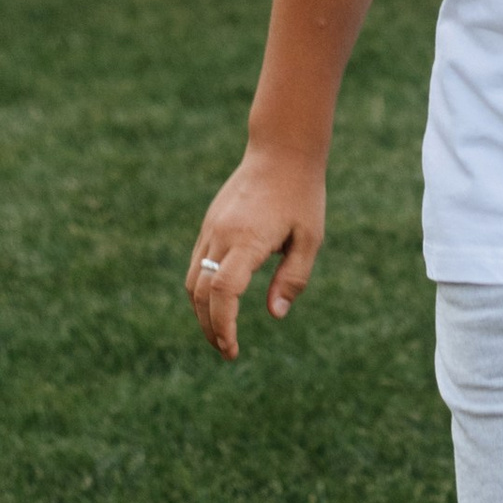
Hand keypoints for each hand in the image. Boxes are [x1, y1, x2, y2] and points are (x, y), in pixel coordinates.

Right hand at [186, 144, 326, 360]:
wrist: (281, 151)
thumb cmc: (302, 195)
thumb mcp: (310, 239)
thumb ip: (293, 278)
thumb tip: (275, 314)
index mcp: (248, 240)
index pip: (223, 291)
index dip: (223, 325)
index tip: (232, 348)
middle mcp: (222, 235)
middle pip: (201, 292)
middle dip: (210, 327)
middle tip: (228, 351)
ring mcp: (211, 228)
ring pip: (192, 280)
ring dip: (202, 312)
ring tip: (221, 333)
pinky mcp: (209, 224)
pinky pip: (196, 263)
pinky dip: (201, 290)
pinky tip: (218, 303)